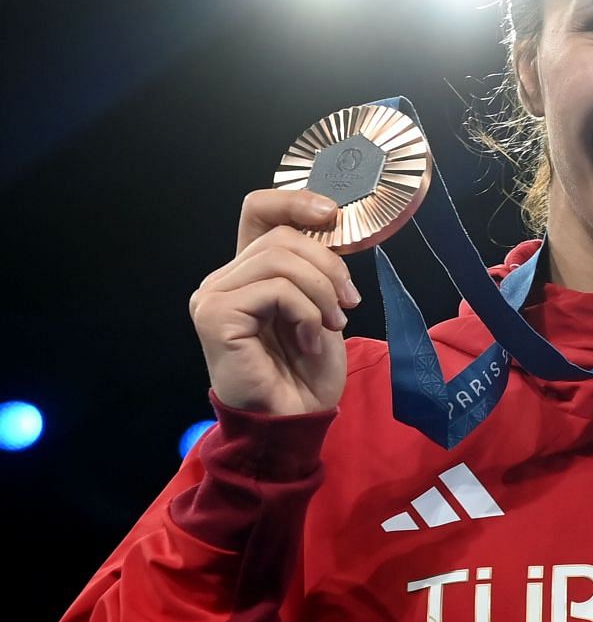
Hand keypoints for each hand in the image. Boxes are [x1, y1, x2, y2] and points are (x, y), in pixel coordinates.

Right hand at [189, 190, 360, 415]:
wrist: (295, 419)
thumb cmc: (306, 371)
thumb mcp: (321, 307)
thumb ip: (314, 267)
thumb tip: (329, 223)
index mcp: (248, 272)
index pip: (258, 210)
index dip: (294, 201)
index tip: (332, 214)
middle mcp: (224, 279)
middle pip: (282, 236)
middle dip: (328, 266)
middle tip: (348, 303)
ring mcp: (213, 296)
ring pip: (280, 259)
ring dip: (321, 292)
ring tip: (330, 326)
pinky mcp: (215, 316)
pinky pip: (276, 290)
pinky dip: (306, 313)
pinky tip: (309, 341)